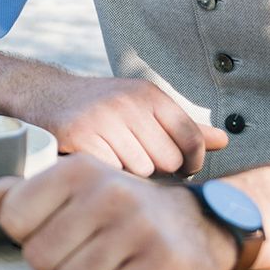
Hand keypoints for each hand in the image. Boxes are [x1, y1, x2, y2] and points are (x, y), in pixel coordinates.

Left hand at [0, 156, 237, 269]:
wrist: (193, 224)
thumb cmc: (115, 207)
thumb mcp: (68, 190)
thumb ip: (15, 194)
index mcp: (76, 171)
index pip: (13, 220)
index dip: (29, 235)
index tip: (55, 229)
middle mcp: (106, 192)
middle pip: (39, 257)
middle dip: (57, 262)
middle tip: (85, 249)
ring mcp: (137, 226)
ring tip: (109, 261)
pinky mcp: (162, 261)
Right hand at [31, 74, 228, 176]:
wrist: (46, 95)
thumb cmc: (102, 108)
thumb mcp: (144, 108)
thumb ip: (183, 127)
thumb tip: (224, 141)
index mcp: (150, 95)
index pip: (192, 139)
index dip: (190, 162)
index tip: (179, 167)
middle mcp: (130, 102)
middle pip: (168, 161)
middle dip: (155, 169)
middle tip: (135, 159)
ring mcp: (104, 118)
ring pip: (141, 170)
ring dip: (129, 174)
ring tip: (114, 159)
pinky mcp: (81, 135)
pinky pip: (112, 172)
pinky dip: (107, 174)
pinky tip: (98, 163)